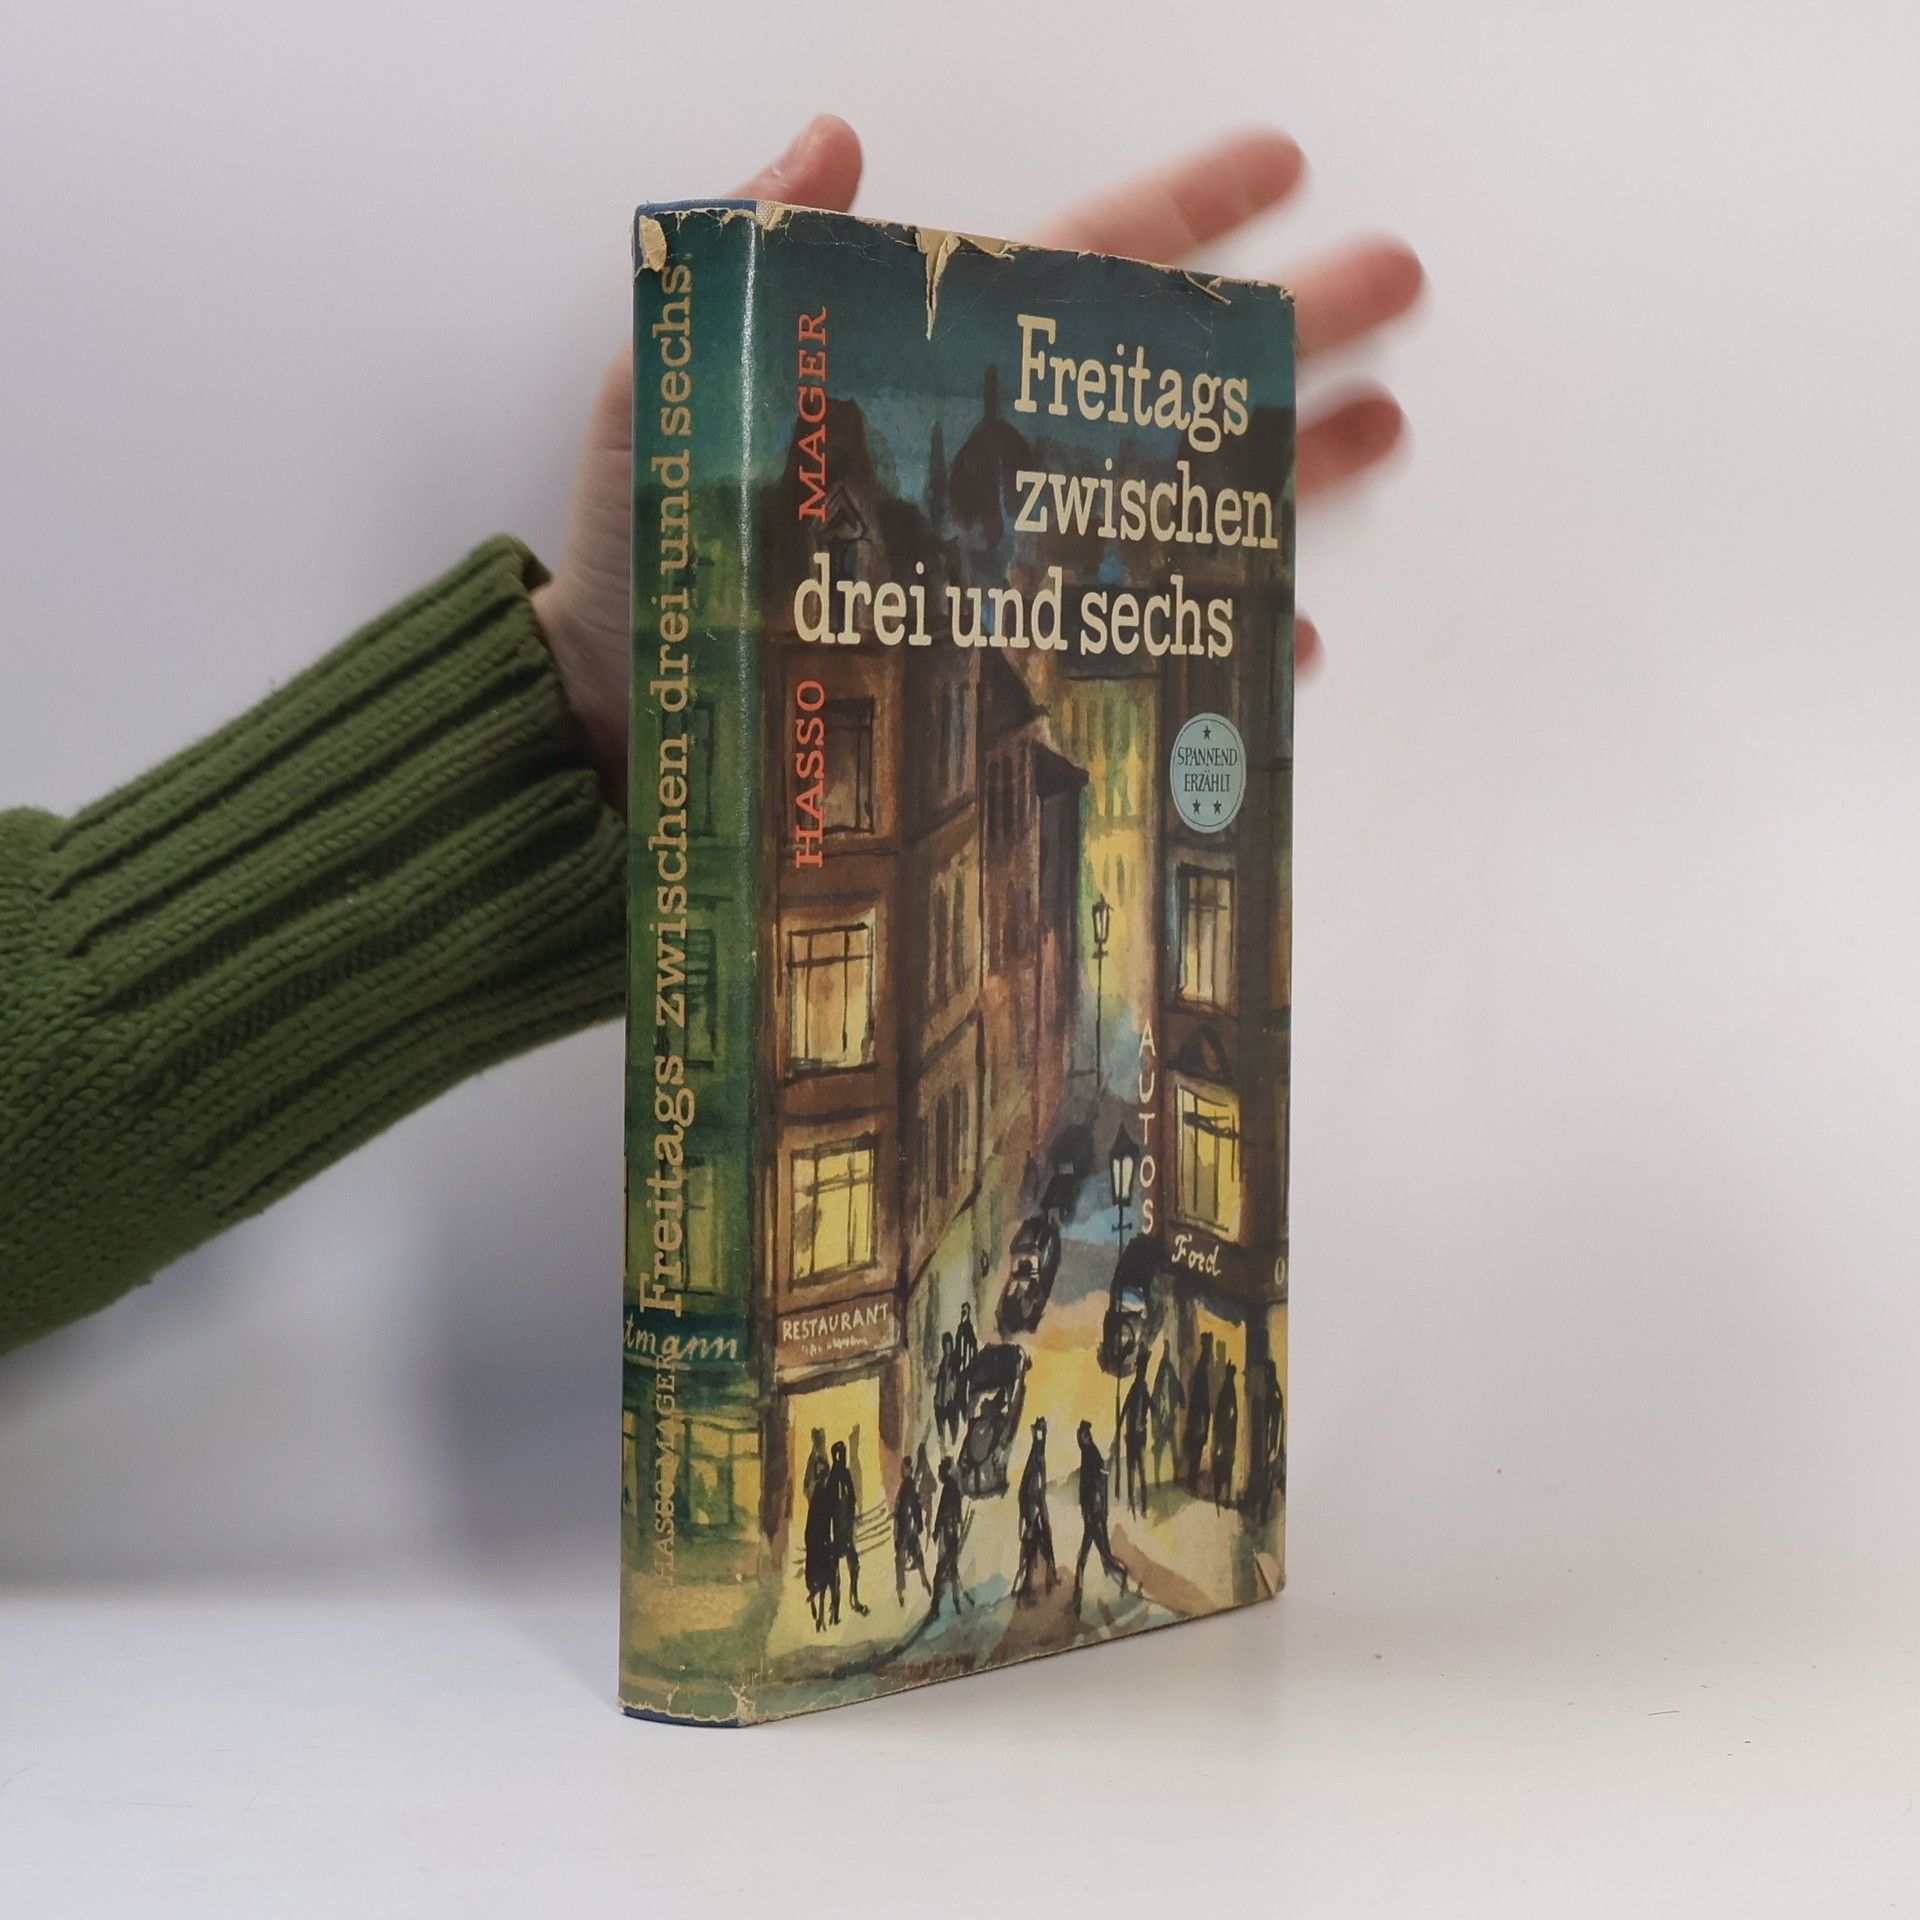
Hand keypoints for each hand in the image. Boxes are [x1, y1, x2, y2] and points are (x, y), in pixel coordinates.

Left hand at [533, 117, 1420, 795]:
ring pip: (1180, 507)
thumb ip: (753, 263)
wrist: (628, 718)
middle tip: (1397, 280)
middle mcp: (999, 468)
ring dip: (1288, 467)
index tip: (1283, 164)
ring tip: (1383, 428)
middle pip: (1169, 382)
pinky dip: (1218, 646)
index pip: (1081, 269)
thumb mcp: (670, 389)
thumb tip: (831, 133)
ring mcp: (1020, 572)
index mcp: (932, 374)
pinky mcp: (1018, 680)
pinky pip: (1143, 655)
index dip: (1185, 211)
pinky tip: (1284, 634)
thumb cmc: (642, 555)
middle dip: (1289, 326)